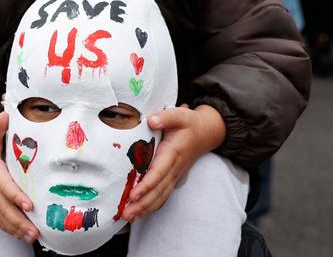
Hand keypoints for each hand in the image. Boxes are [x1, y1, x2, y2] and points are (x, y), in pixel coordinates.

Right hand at [0, 112, 38, 243]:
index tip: (29, 205)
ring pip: (0, 216)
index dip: (16, 196)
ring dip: (15, 228)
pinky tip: (20, 235)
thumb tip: (6, 114)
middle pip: (3, 207)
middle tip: (35, 231)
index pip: (4, 185)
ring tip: (32, 237)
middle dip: (19, 221)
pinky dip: (7, 228)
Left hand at [122, 104, 225, 221]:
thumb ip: (166, 117)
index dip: (146, 185)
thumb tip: (151, 121)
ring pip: (160, 196)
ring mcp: (175, 175)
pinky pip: (163, 195)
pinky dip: (151, 205)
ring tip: (129, 217)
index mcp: (173, 153)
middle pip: (158, 190)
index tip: (133, 194)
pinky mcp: (173, 178)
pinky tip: (139, 212)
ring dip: (145, 208)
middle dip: (142, 204)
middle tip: (126, 214)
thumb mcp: (180, 115)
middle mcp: (174, 168)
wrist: (207, 132)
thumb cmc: (190, 123)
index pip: (158, 173)